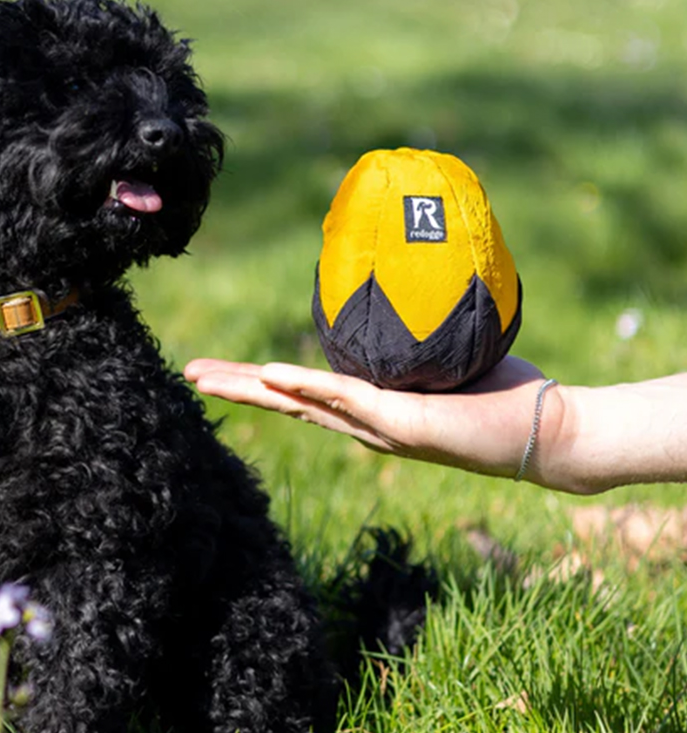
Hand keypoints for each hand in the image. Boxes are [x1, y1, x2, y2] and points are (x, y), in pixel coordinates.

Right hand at [184, 355, 549, 480]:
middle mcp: (363, 425)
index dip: (258, 381)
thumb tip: (399, 298)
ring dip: (252, 388)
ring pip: (300, 405)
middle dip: (235, 388)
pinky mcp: (402, 425)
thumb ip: (411, 342)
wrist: (544, 434)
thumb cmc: (500, 395)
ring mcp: (377, 428)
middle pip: (285, 404)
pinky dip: (305, 387)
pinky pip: (345, 401)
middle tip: (188, 372)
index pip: (301, 394)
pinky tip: (271, 376)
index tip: (220, 369)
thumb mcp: (443, 359)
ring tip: (207, 377)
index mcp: (367, 411)